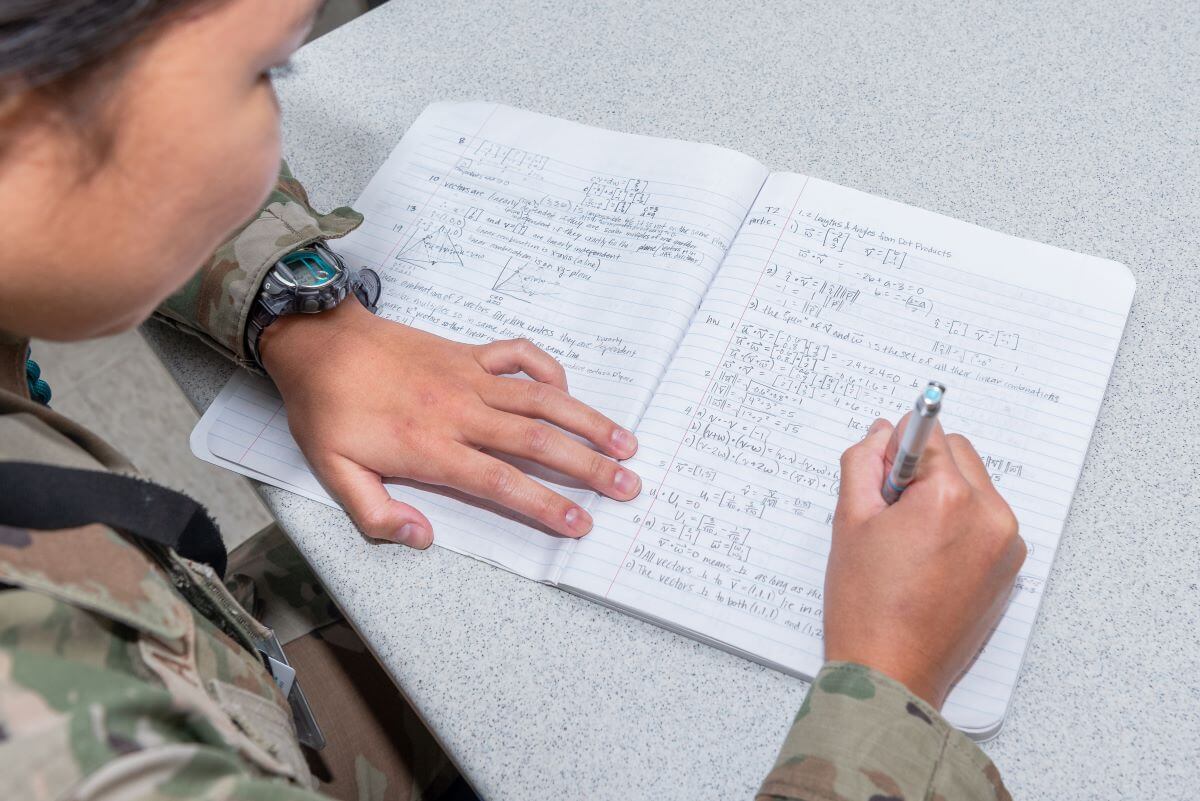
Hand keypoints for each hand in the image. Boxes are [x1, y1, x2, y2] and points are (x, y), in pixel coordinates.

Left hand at [259, 300, 639, 547]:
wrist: (319, 343)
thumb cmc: (327, 411)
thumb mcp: (333, 473)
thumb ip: (376, 513)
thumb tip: (423, 539)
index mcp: (432, 448)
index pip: (502, 482)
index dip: (546, 504)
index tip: (581, 523)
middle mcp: (461, 412)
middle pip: (537, 442)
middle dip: (588, 466)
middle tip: (629, 485)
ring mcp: (469, 378)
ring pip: (541, 399)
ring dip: (586, 420)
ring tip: (625, 442)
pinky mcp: (468, 353)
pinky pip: (519, 356)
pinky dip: (548, 368)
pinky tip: (567, 387)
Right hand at [823, 415, 1025, 708]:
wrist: (892, 671)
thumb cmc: (867, 605)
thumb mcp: (849, 521)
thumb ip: (863, 463)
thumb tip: (881, 433)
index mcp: (949, 497)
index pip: (928, 433)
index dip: (895, 448)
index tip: (883, 464)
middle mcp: (989, 514)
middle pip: (957, 452)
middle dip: (923, 469)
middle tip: (889, 512)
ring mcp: (1006, 543)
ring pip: (974, 485)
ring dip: (943, 494)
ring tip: (908, 541)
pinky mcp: (1011, 567)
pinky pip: (986, 519)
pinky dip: (961, 523)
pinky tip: (928, 559)